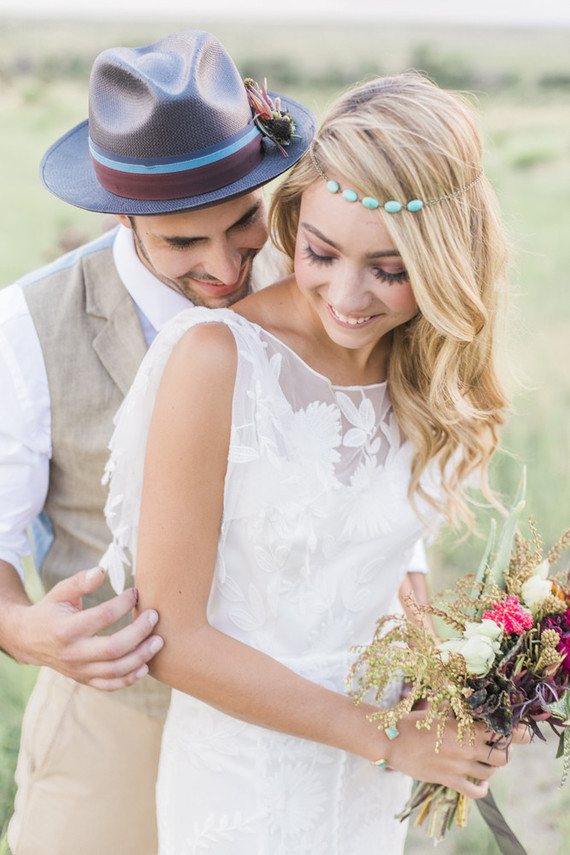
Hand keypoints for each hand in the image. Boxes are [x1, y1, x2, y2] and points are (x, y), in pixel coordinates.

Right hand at [9, 566, 163, 689]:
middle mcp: (72, 654)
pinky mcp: (84, 679)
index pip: (102, 617)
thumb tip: (102, 571)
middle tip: (154, 617)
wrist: (28, 640)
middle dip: (139, 633)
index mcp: (66, 629)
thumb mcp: (60, 592)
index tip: (135, 593)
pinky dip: (129, 679)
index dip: (123, 604)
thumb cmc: (50, 610)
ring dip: (141, 657)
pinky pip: (109, 685)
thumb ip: (80, 581)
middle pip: (113, 649)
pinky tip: (145, 666)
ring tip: (159, 641)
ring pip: (115, 670)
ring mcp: (78, 670)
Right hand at [385, 711, 515, 799]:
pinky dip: (483, 789)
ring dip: (493, 767)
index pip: (501, 730)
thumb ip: (454, 705)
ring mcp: (460, 765)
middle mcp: (467, 747)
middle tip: (502, 746)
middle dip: (507, 751)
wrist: (393, 740)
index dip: (516, 732)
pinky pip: (475, 791)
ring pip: (491, 772)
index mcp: (465, 727)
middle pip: (503, 755)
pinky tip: (483, 783)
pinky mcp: (450, 780)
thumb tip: (462, 691)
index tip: (520, 731)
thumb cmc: (413, 721)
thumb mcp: (437, 709)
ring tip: (488, 760)